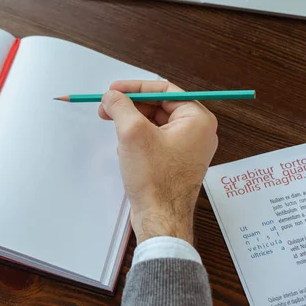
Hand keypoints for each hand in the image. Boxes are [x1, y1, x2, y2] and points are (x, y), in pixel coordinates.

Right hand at [98, 80, 217, 243]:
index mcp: (197, 120)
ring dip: (131, 123)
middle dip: (130, 106)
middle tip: (108, 107)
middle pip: (158, 105)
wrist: (160, 218)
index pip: (164, 89)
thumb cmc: (156, 181)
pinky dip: (136, 139)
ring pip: (153, 123)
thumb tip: (112, 96)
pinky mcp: (175, 161)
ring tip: (116, 131)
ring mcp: (187, 148)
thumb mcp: (132, 133)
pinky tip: (125, 149)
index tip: (115, 90)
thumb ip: (120, 107)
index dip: (136, 87)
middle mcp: (197, 132)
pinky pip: (154, 139)